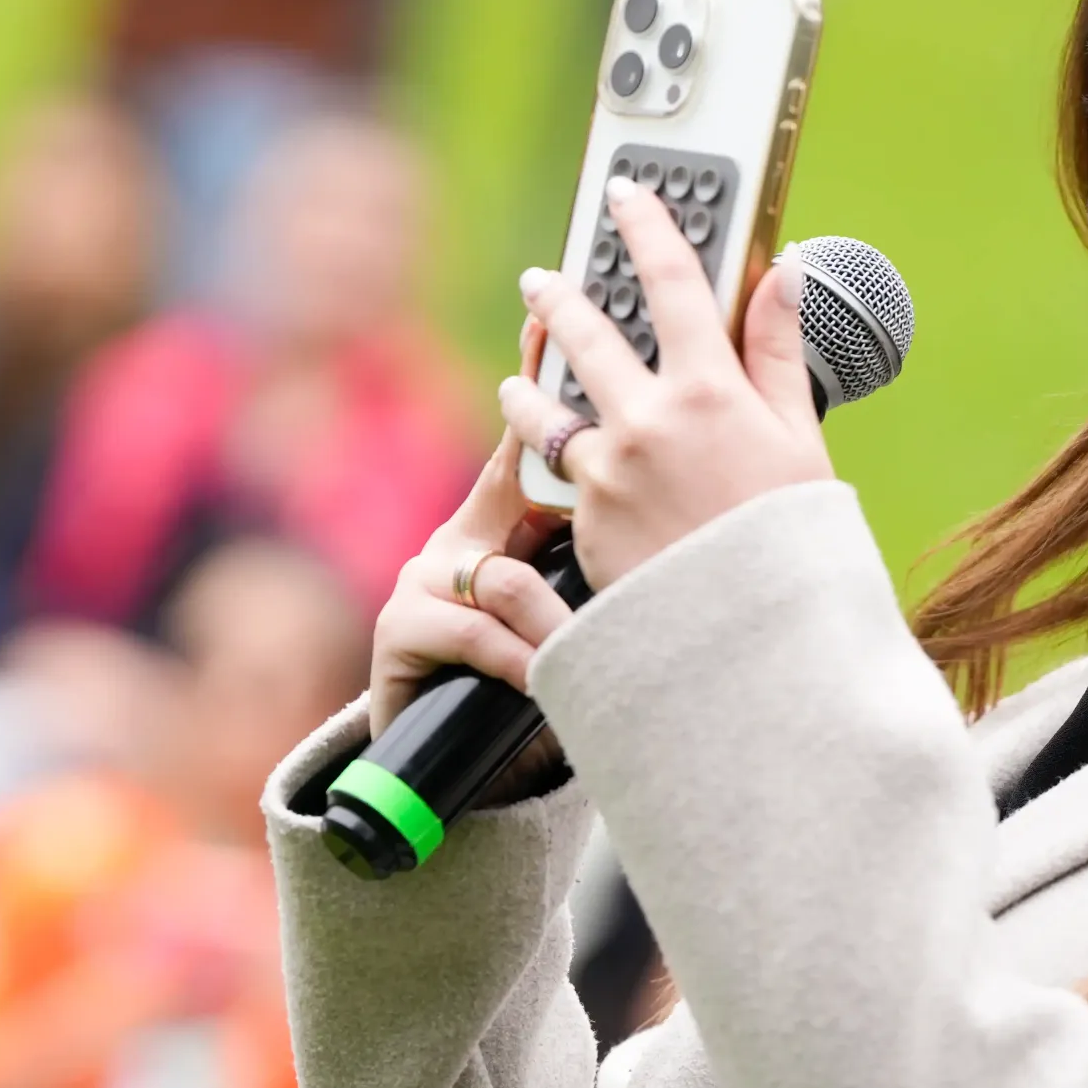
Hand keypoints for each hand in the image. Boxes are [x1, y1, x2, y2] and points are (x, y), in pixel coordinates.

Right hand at [370, 325, 571, 741]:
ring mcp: (426, 579)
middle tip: (595, 455)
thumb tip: (686, 492)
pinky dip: (522, 664)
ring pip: (507, 577)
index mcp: (509, 520)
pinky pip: (479, 632)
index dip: (541, 379)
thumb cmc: (539, 678)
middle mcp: (462, 534)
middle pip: (505, 482)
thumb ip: (609, 547)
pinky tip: (545, 686)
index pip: (532, 438)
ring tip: (585, 654)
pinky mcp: (401, 629)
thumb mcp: (581, 607)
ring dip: (554, 626)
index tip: (554, 320)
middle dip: (543, 461)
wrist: (456, 768)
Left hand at [498, 178, 833, 591]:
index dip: (644, 227)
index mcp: (710, 392)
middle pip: (585, 335)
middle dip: (557, 300)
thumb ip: (778, 350)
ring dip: (529, 384)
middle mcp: (648, 423)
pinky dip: (549, 456)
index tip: (623, 193)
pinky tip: (550, 455)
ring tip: (520, 374)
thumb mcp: (800, 438)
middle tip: (538, 280)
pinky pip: (555, 473)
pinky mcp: (582, 522)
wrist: (758, 643)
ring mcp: (607, 473)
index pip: (671, 282)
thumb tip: (783, 271)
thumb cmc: (792, 541)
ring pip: (545, 409)